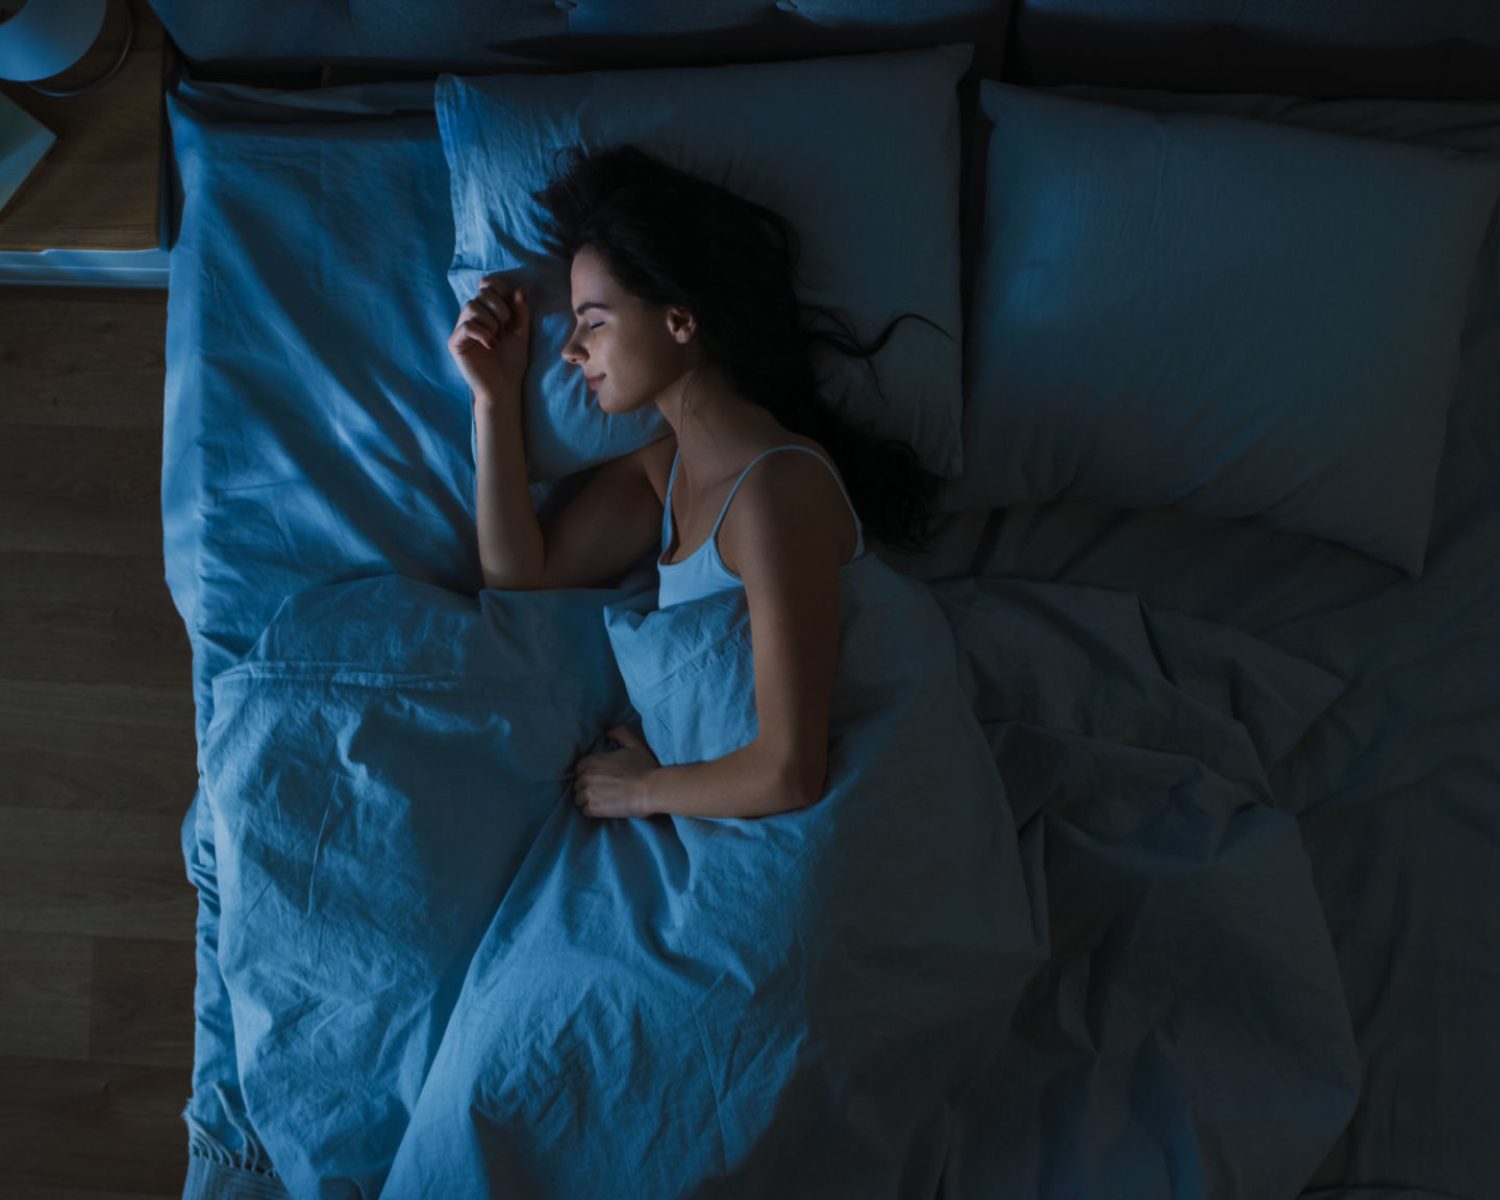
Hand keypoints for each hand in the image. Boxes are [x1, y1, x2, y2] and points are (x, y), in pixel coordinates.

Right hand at [447, 274, 530, 399]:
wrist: (504, 387)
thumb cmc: (512, 362)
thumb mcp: (521, 333)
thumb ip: (521, 312)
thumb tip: (519, 291)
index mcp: (487, 312)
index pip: (488, 286)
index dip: (500, 288)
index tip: (512, 305)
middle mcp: (472, 318)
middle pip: (481, 294)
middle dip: (499, 308)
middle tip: (506, 328)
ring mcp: (462, 329)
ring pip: (471, 306)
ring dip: (490, 321)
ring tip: (498, 338)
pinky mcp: (455, 342)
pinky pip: (466, 326)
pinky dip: (482, 333)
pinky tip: (491, 345)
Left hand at [572, 724, 659, 819]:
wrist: (651, 790)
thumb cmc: (644, 768)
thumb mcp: (634, 745)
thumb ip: (620, 733)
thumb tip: (608, 732)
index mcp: (592, 760)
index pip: (579, 768)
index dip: (589, 773)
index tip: (599, 777)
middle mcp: (586, 776)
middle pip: (578, 784)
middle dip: (587, 787)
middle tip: (601, 790)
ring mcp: (589, 793)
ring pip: (579, 798)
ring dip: (588, 800)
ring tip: (602, 800)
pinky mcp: (593, 808)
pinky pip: (585, 811)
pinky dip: (592, 811)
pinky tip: (603, 809)